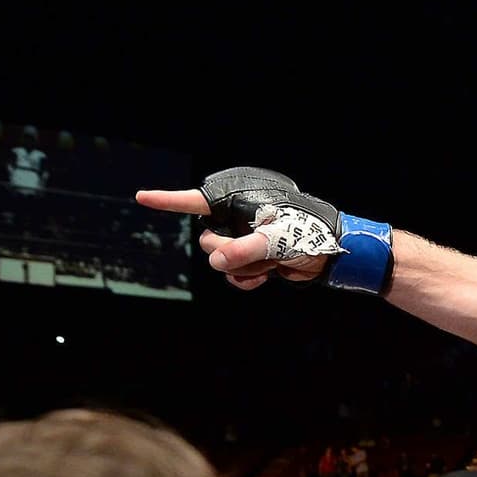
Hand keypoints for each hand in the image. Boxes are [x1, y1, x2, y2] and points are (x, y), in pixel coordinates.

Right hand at [136, 166, 392, 293]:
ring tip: (273, 261)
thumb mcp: (278, 239)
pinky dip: (245, 279)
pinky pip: (233, 274)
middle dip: (229, 252)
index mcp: (239, 201)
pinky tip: (265, 278)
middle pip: (208, 240)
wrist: (335, 252)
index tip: (142, 197)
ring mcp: (244, 240)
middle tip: (259, 251)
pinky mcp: (253, 257)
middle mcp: (237, 219)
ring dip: (244, 267)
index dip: (167, 201)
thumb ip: (244, 249)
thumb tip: (215, 262)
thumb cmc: (310, 233)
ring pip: (221, 261)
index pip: (196, 201)